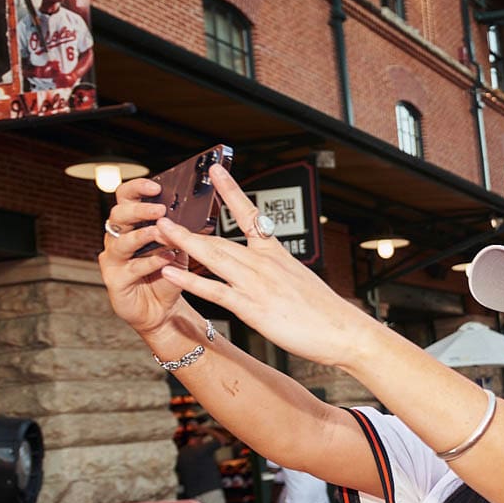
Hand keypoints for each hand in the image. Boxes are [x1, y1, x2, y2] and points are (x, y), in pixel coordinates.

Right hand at [98, 177, 190, 336]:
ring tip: (162, 233)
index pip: (126, 199)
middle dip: (138, 210)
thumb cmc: (169, 273)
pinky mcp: (115, 281)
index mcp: (131, 225)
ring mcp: (113, 260)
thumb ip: (181, 230)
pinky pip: (131, 268)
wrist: (163, 308)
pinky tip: (166, 259)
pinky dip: (150, 263)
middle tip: (159, 209)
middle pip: (118, 216)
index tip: (155, 186)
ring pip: (121, 242)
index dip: (136, 189)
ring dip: (143, 236)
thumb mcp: (180, 247)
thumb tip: (194, 210)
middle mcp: (117, 239)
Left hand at [154, 163, 377, 368]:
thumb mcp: (301, 282)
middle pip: (220, 239)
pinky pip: (214, 291)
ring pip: (213, 257)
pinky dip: (190, 280)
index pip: (250, 215)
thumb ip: (278, 272)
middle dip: (189, 227)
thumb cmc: (325, 312)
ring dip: (183, 242)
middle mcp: (264, 264)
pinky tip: (170, 272)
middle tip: (163, 214)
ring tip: (159, 230)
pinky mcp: (252, 307)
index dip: (231, 192)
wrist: (343, 331)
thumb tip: (269, 270)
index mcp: (277, 254)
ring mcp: (257, 284)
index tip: (216, 171)